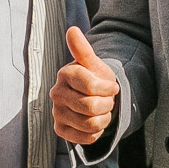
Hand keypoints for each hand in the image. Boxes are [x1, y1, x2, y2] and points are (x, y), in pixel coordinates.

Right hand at [52, 26, 119, 144]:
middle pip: (91, 107)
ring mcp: (56, 112)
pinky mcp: (60, 129)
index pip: (91, 86)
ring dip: (103, 119)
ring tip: (101, 111)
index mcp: (65, 74)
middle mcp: (56, 93)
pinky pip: (86, 138)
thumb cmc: (94, 77)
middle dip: (107, 105)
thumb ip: (83, 49)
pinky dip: (96, 132)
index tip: (112, 87)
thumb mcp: (93, 63)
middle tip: (107, 100)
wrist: (92, 97)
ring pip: (90, 124)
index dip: (108, 89)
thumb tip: (72, 30)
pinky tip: (94, 122)